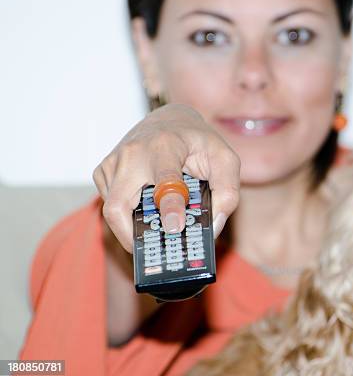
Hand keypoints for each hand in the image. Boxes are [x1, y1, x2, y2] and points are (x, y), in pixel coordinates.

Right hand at [93, 104, 239, 252]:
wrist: (170, 120)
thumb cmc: (199, 142)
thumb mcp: (225, 160)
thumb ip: (227, 193)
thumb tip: (212, 227)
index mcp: (165, 146)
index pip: (164, 181)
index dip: (169, 207)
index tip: (175, 228)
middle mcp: (132, 153)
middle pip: (119, 207)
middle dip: (133, 237)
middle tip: (157, 255)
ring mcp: (112, 162)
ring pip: (114, 212)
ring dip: (134, 228)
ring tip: (158, 232)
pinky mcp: (103, 172)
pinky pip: (111, 206)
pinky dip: (128, 218)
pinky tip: (148, 213)